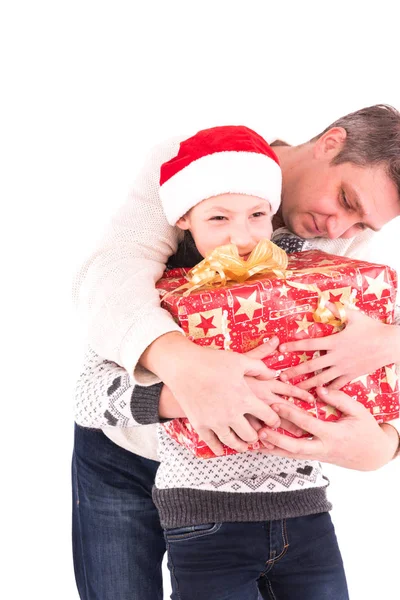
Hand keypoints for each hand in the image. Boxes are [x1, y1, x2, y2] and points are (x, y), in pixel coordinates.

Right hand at [158, 348, 311, 435]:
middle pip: (252, 435)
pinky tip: (222, 449)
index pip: (269, 417)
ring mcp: (215, 422)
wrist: (183, 366)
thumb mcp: (240, 360)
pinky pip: (213, 444)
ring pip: (234, 443)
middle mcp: (232, 414)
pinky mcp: (200, 425)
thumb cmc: (212, 360)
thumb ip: (259, 368)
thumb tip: (274, 374)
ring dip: (241, 445)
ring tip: (244, 444)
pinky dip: (219, 448)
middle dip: (258, 435)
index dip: (275, 420)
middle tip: (259, 434)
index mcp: (245, 398)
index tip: (274, 421)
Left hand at [257, 387, 398, 470]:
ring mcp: (318, 455)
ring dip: (273, 448)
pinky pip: (294, 455)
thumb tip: (320, 389)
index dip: (291, 415)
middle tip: (261, 431)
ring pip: (292, 455)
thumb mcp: (358, 411)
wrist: (372, 455)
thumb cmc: (365, 429)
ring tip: (255, 441)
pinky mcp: (314, 457)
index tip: (275, 404)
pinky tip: (264, 447)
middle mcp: (323, 448)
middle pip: (296, 447)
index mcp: (333, 435)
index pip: (308, 424)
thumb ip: (339, 399)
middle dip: (277, 439)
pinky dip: (279, 451)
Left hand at [279, 309, 399, 388]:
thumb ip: (337, 310)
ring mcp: (344, 368)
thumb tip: (322, 302)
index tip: (281, 350)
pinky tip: (318, 395)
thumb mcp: (354, 316)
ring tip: (295, 390)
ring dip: (307, 385)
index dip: (294, 346)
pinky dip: (327, 391)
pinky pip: (337, 385)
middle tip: (281, 377)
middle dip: (295, 372)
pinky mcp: (352, 375)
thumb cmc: (372, 328)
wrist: (390, 345)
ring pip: (322, 379)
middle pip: (311, 366)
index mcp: (335, 341)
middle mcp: (337, 357)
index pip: (309, 344)